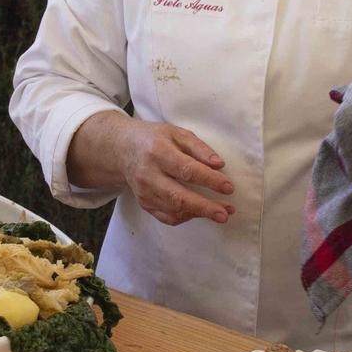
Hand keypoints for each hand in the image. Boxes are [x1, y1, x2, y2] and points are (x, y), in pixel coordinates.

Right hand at [120, 120, 235, 225]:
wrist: (123, 149)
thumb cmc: (155, 139)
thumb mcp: (177, 133)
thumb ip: (199, 148)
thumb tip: (219, 164)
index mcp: (158, 153)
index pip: (186, 170)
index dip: (209, 180)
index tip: (228, 187)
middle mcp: (148, 175)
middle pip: (178, 197)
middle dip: (204, 207)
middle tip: (225, 213)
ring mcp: (144, 193)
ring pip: (174, 210)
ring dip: (200, 214)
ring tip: (221, 212)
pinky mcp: (144, 204)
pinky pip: (168, 217)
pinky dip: (187, 216)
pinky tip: (199, 211)